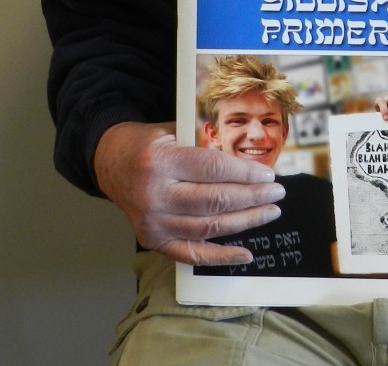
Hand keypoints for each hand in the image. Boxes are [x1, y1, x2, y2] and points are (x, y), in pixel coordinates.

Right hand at [94, 121, 285, 266]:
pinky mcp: (152, 240)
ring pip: (209, 227)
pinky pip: (191, 253)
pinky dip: (221, 256)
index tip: (269, 175)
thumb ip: (206, 144)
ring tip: (270, 212)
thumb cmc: (147, 143)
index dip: (246, 173)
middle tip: (277, 193)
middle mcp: (154, 195)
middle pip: (215, 200)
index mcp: (160, 161)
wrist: (110, 162)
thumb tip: (247, 162)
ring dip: (245, 222)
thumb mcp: (174, 130)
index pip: (213, 169)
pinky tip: (245, 253)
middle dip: (253, 197)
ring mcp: (152, 222)